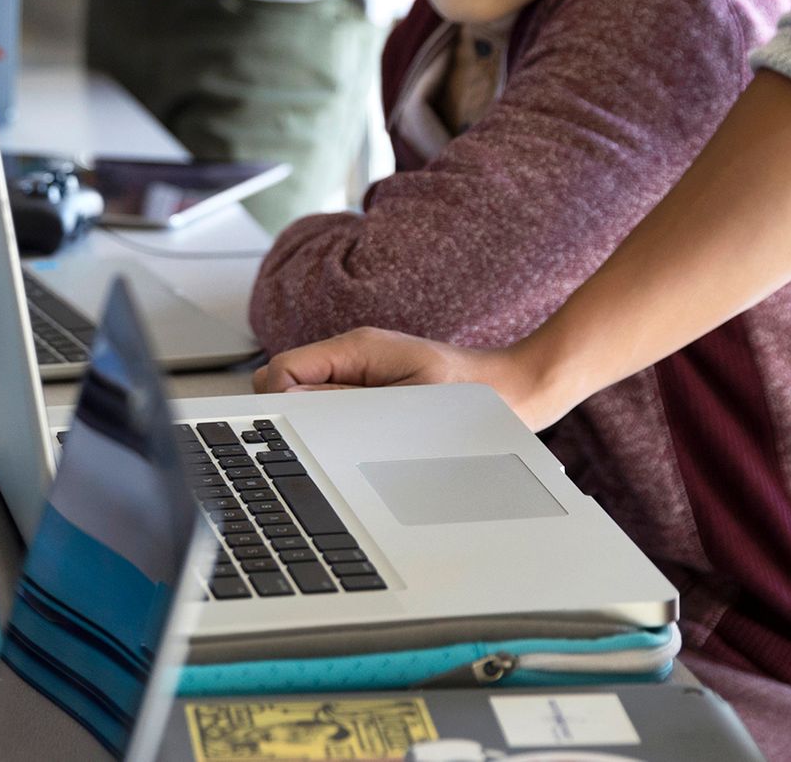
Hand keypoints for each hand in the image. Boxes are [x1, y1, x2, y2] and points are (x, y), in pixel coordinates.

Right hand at [254, 328, 568, 431]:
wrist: (512, 393)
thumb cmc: (468, 397)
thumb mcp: (403, 402)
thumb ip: (344, 399)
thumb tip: (291, 401)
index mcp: (356, 348)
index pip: (283, 369)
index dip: (278, 402)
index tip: (287, 432)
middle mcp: (352, 354)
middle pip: (286, 383)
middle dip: (291, 413)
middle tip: (323, 442)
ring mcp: (359, 370)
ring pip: (304, 396)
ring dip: (315, 420)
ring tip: (352, 439)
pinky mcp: (368, 387)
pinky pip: (329, 403)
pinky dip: (333, 422)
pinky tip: (360, 437)